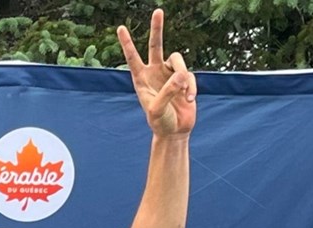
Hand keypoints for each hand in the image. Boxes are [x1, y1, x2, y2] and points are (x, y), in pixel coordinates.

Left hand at [118, 9, 196, 137]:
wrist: (175, 131)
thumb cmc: (160, 122)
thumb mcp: (157, 109)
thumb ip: (166, 92)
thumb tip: (180, 76)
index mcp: (141, 79)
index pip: (132, 58)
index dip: (127, 43)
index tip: (120, 28)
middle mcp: (154, 72)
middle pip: (156, 45)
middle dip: (157, 29)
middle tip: (158, 11)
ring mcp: (170, 74)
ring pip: (178, 60)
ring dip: (182, 76)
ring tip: (183, 94)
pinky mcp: (185, 78)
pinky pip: (190, 76)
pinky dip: (191, 88)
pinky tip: (189, 101)